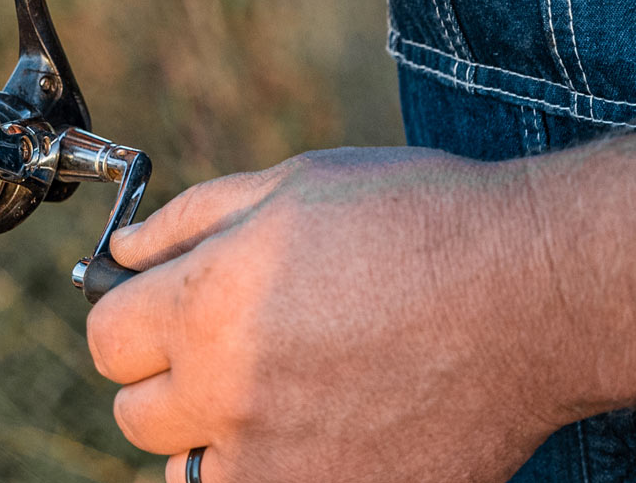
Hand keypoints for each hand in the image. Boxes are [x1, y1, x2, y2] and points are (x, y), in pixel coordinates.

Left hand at [86, 148, 565, 481]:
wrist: (529, 296)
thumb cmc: (419, 221)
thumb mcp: (299, 182)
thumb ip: (192, 219)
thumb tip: (121, 254)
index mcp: (212, 303)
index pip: (106, 338)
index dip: (133, 312)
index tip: (166, 304)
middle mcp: (230, 396)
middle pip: (136, 411)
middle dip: (173, 371)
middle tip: (244, 334)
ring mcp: (278, 469)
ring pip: (188, 470)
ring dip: (216, 433)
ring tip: (292, 381)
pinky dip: (270, 467)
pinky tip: (327, 419)